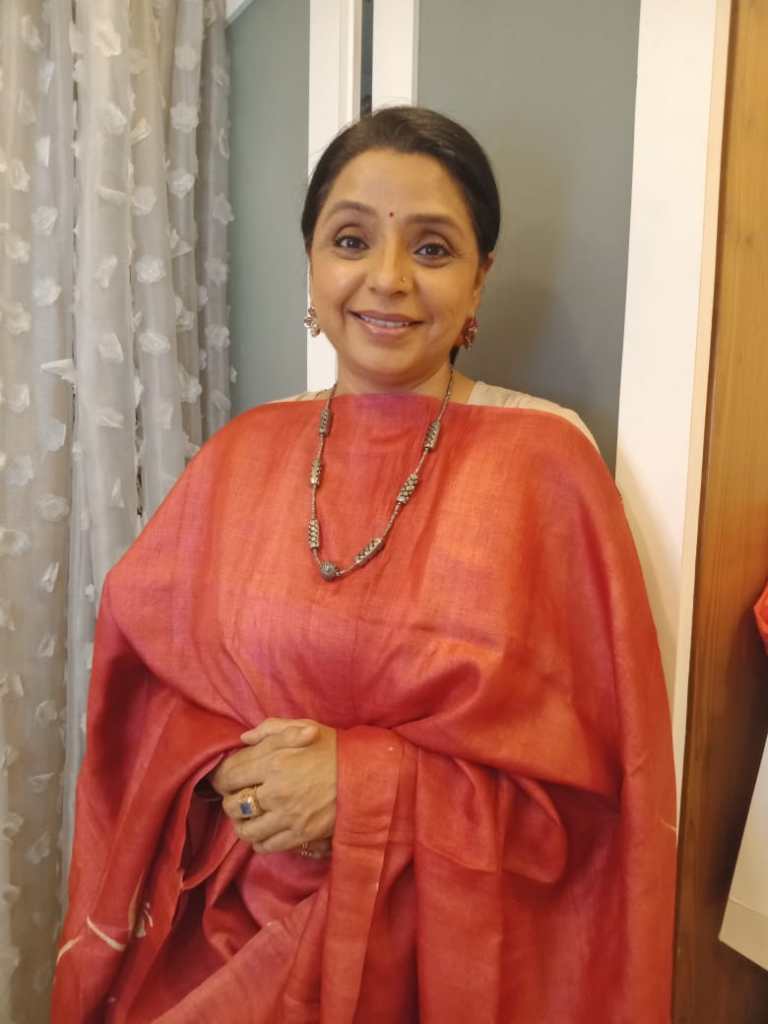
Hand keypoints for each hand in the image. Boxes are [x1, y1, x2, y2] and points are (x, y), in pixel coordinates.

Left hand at [213, 718, 336, 854]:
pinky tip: (265, 829)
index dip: (220, 777)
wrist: (367, 773)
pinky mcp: (300, 835)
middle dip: (231, 799)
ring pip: (246, 830)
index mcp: (273, 761)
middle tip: (238, 795)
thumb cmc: (334, 747)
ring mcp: (287, 817)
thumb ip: (270, 729)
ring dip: (243, 823)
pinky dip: (259, 840)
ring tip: (250, 815)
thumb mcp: (304, 727)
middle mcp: (275, 791)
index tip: (223, 779)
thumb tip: (243, 739)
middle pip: (233, 804)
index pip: (229, 775)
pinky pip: (265, 846)